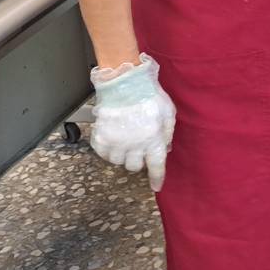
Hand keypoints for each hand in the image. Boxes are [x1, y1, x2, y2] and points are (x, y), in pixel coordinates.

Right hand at [89, 53, 175, 191]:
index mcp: (154, 140)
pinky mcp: (101, 138)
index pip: (156, 166)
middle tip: (138, 147)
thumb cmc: (149, 95)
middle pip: (134, 167)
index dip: (157, 178)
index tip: (156, 186)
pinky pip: (102, 153)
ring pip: (118, 161)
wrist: (124, 82)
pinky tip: (112, 139)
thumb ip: (167, 133)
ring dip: (122, 154)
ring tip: (125, 140)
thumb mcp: (168, 112)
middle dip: (138, 160)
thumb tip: (165, 149)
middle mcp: (135, 146)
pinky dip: (107, 150)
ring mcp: (116, 143)